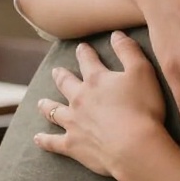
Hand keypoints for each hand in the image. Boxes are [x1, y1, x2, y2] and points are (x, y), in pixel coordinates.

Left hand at [34, 32, 167, 176]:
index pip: (88, 61)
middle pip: (66, 84)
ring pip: (54, 111)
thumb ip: (128, 50)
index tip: (81, 47)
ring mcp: (73, 122)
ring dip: (47, 105)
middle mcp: (79, 98)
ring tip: (41, 102)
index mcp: (96, 80)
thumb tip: (116, 34)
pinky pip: (53, 141)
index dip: (84, 53)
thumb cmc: (142, 108)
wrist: (134, 146)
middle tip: (56, 71)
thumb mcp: (142, 71)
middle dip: (61, 76)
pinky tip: (37, 138)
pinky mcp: (72, 145)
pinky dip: (44, 140)